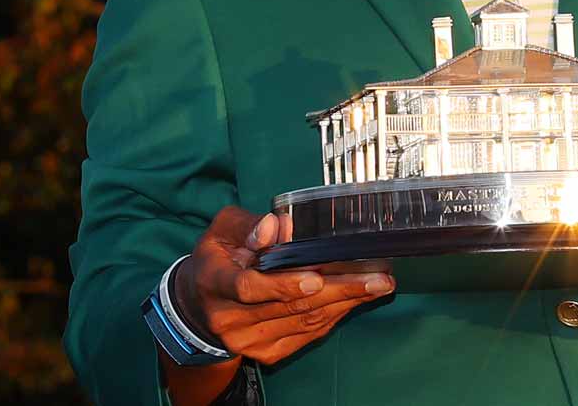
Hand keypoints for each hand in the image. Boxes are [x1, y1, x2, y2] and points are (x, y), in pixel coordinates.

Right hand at [175, 206, 393, 365]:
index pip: (247, 287)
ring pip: (303, 322)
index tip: (316, 278)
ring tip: (377, 285)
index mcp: (215, 282)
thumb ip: (249, 225)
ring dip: (345, 303)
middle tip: (376, 278)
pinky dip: (334, 316)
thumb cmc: (218, 257)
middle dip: (338, 290)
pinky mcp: (265, 352)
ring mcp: (247, 341)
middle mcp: (229, 317)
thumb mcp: (223, 230)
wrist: (200, 304)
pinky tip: (355, 300)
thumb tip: (279, 226)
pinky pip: (306, 335)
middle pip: (288, 307)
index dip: (283, 284)